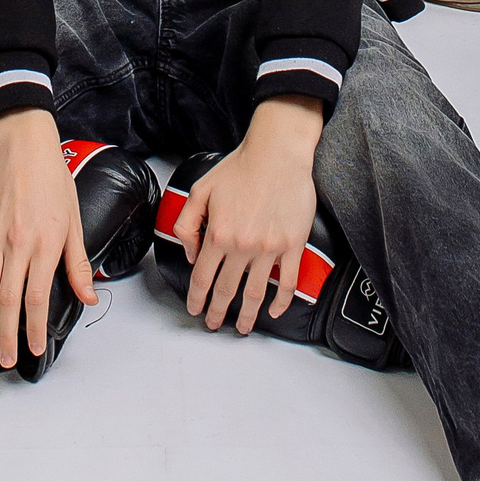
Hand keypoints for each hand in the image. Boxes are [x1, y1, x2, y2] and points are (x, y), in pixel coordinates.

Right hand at [0, 110, 95, 370]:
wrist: (25, 148)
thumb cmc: (53, 181)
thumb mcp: (74, 221)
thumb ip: (79, 263)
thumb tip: (88, 296)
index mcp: (45, 245)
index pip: (37, 298)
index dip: (34, 328)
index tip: (34, 348)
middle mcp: (17, 245)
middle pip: (10, 301)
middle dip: (8, 335)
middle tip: (7, 359)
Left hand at [172, 99, 322, 334]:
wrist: (277, 153)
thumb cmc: (240, 167)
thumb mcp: (200, 190)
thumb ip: (187, 223)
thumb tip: (190, 252)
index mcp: (218, 234)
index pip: (202, 277)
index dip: (196, 298)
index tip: (195, 309)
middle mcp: (242, 246)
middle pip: (226, 291)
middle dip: (217, 312)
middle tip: (213, 324)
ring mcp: (269, 248)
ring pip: (255, 294)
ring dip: (247, 316)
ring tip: (242, 327)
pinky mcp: (292, 245)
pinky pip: (288, 282)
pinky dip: (281, 302)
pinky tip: (274, 310)